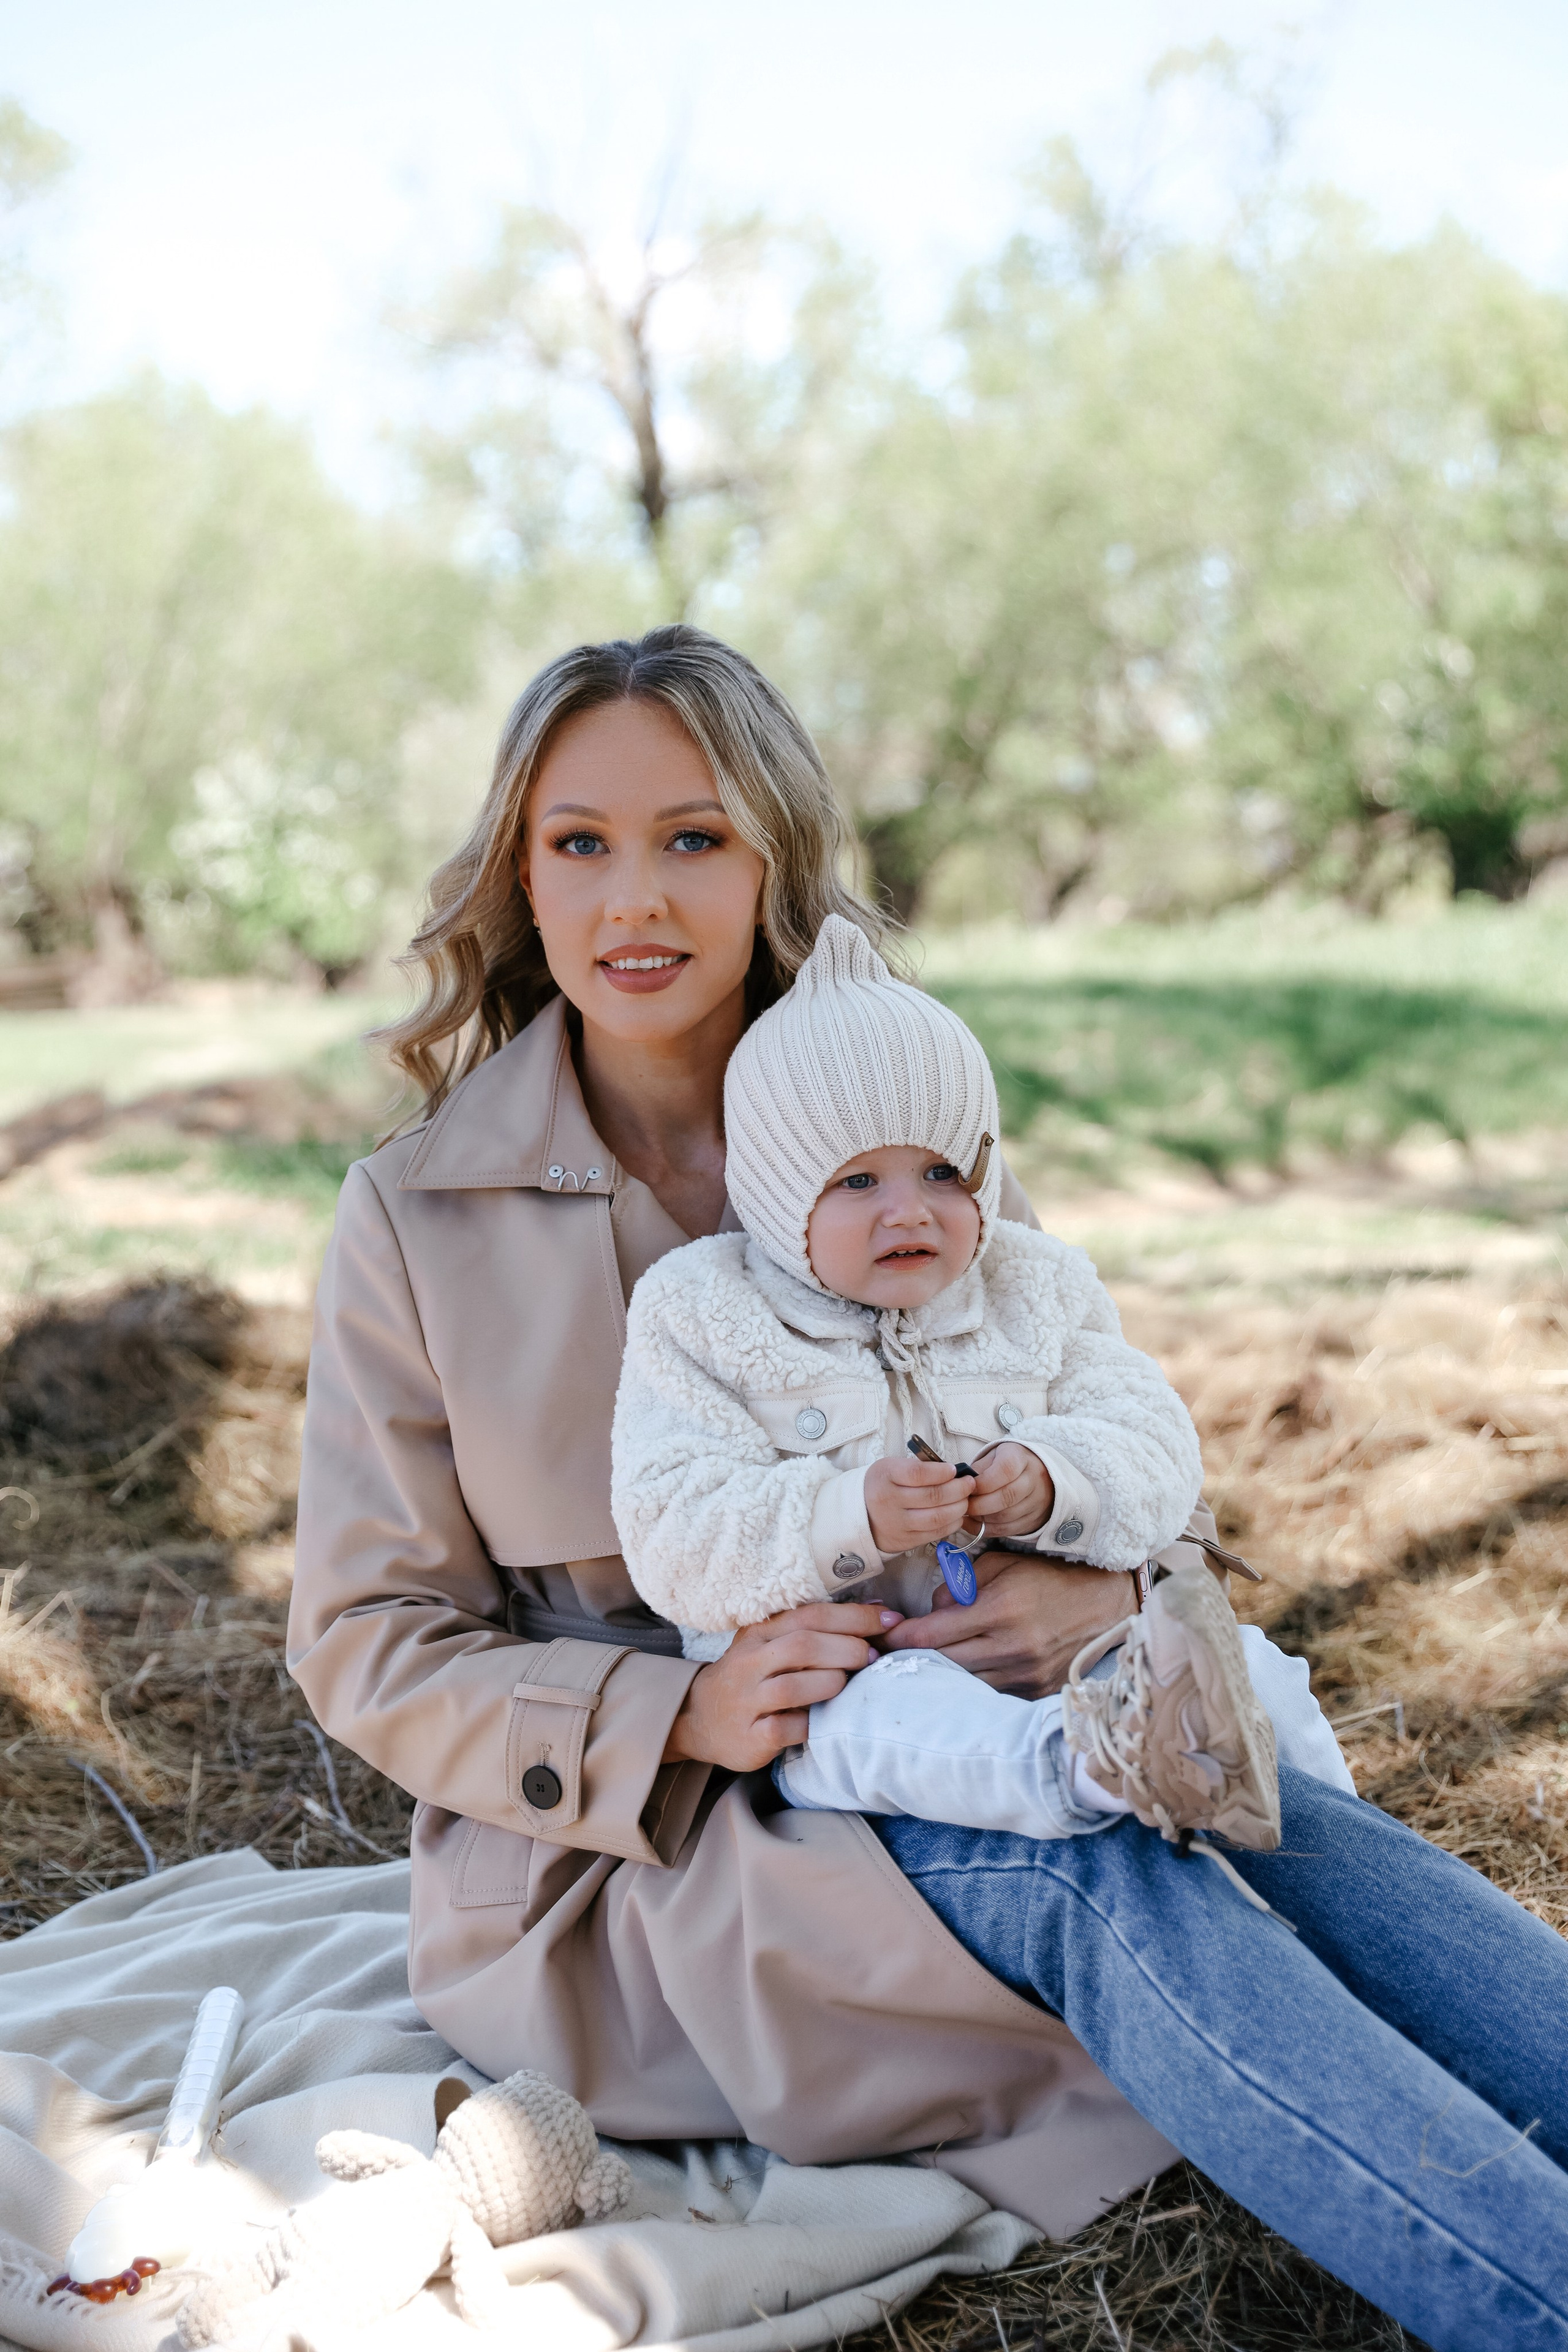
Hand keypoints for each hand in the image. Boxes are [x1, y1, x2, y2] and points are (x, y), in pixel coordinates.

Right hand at [662, 1600, 901, 1771]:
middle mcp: (749, 1661)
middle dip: (848, 1648)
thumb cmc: (752, 1676)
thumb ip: (819, 1628)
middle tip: (874, 1656)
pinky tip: (824, 1720)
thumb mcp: (773, 1644)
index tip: (890, 1619)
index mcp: (759, 1632)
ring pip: (794, 1686)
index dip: (855, 1616)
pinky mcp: (750, 1736)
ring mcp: (746, 1700)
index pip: (810, 1615)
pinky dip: (812, 1723)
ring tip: (850, 1685)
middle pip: (803, 1645)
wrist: (699, 1717)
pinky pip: (787, 1728)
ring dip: (832, 1682)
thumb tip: (878, 1608)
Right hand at [864, 1453, 974, 1555]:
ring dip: (958, 1508)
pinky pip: (935, 1533)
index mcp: (885, 1476)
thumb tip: (952, 1472)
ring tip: (966, 1500)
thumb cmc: (882, 1486)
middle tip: (969, 1484)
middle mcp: (889, 1501)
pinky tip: (958, 1516)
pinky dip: (952, 1524)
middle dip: (959, 1489)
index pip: (918, 1473)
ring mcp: (897, 1523)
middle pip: (933, 1496)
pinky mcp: (905, 1540)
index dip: (941, 1472)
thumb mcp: (891, 1468)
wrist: (859, 1515)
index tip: (954, 1469)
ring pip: (937, 1517)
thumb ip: (918, 1468)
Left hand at [882, 1553, 1133, 1698]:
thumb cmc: (1048, 1578)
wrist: (1105, 1606)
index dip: (896, 1640)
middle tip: (881, 1657)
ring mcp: (1025, 1675)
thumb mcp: (1002, 1563)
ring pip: (961, 1685)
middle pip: (940, 1664)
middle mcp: (1012, 1647)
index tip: (877, 1639)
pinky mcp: (1034, 1693)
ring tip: (913, 1668)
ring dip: (935, 1677)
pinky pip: (988, 1695)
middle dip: (908, 1661)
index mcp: (1000, 1609)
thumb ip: (960, 1584)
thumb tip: (932, 1610)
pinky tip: (955, 1679)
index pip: (930, 1635)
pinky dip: (969, 1687)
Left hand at [964, 1442, 1052, 1539]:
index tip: (967, 1488)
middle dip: (980, 1504)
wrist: (1035, 1474)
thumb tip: (962, 1486)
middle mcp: (1033, 1479)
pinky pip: (1008, 1529)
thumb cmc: (1006, 1464)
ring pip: (1007, 1516)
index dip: (984, 1482)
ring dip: (982, 1519)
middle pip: (1007, 1497)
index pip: (1005, 1470)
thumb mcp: (993, 1457)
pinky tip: (973, 1524)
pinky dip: (987, 1529)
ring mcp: (1036, 1502)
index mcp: (1021, 1458)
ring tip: (967, 1514)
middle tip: (962, 1505)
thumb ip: (979, 1469)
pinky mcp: (1033, 1520)